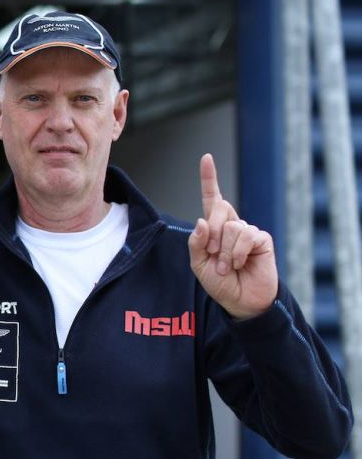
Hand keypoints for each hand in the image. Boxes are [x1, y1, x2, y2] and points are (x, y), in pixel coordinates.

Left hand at [188, 154, 277, 319]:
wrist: (241, 301)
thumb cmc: (220, 283)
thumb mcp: (199, 265)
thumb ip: (197, 244)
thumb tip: (202, 221)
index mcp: (215, 228)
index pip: (213, 199)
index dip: (210, 178)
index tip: (206, 157)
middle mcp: (232, 225)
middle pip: (219, 208)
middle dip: (212, 231)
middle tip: (211, 254)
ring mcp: (248, 231)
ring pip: (232, 226)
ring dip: (223, 251)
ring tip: (226, 267)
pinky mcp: (261, 239)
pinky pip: (246, 235)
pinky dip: (236, 252)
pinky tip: (238, 264)